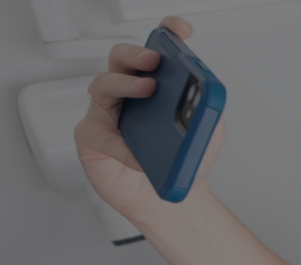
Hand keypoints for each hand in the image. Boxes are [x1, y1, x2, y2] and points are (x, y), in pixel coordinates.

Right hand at [76, 16, 225, 222]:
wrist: (176, 198)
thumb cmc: (188, 162)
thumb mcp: (208, 132)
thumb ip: (207, 109)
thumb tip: (202, 92)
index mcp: (158, 86)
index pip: (157, 50)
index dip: (166, 34)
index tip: (180, 30)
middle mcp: (129, 92)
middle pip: (122, 58)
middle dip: (136, 53)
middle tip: (154, 59)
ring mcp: (108, 112)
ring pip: (103, 85)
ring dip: (125, 84)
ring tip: (147, 89)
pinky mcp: (92, 138)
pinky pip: (100, 134)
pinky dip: (120, 145)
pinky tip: (137, 154)